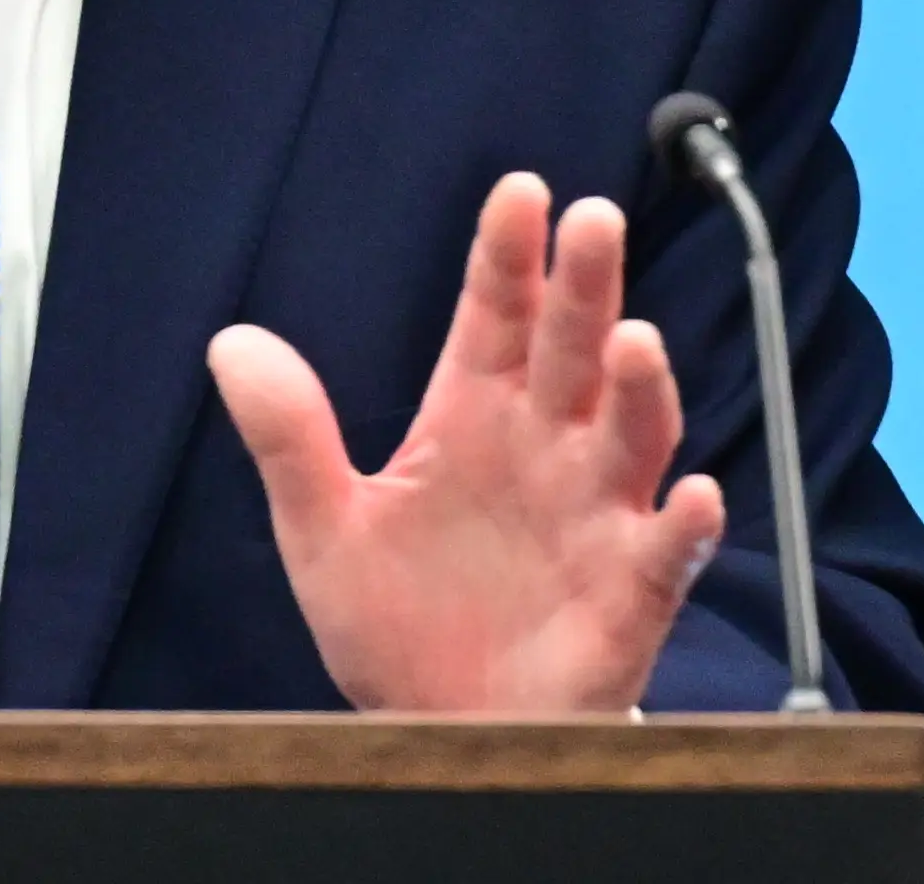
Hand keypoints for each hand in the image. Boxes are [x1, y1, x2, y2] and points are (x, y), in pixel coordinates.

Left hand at [208, 173, 725, 713]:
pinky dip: (682, 525)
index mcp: (471, 419)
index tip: (520, 191)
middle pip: (572, 353)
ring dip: (641, 390)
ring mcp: (594, 517)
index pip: (493, 318)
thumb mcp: (323, 528)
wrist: (439, 730)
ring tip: (636, 341)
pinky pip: (664, 553)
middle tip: (593, 221)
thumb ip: (289, 437)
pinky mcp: (628, 595)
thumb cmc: (395, 621)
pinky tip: (692, 495)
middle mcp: (545, 451)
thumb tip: (231, 342)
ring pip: (632, 437)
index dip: (506, 257)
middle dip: (585, 288)